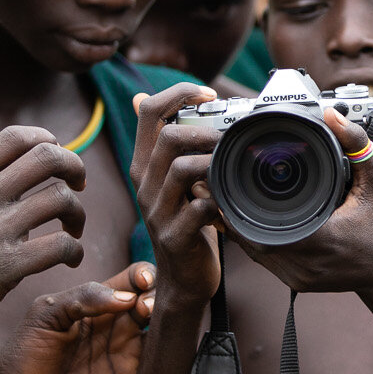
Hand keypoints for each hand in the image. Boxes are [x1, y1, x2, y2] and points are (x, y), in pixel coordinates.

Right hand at [0, 126, 87, 354]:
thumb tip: (24, 171)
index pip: (15, 137)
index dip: (47, 140)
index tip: (57, 157)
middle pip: (47, 157)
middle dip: (74, 165)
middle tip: (79, 185)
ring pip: (60, 198)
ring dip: (77, 213)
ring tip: (74, 230)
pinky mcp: (5, 267)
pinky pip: (60, 245)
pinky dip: (76, 250)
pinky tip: (72, 259)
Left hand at [0, 266, 154, 373]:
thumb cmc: (24, 356)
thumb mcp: (46, 314)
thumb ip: (83, 297)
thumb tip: (127, 298)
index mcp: (94, 304)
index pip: (129, 281)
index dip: (142, 274)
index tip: (142, 281)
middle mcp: (114, 325)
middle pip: (150, 299)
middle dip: (156, 295)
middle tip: (144, 305)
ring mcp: (124, 352)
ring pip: (159, 328)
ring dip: (164, 319)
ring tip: (149, 317)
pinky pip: (157, 361)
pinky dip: (167, 349)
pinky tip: (162, 341)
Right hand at [129, 83, 222, 305]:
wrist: (185, 280)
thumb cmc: (187, 224)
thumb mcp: (172, 181)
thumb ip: (166, 146)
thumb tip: (140, 96)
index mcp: (144, 166)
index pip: (147, 111)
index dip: (178, 92)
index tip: (209, 94)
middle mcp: (144, 185)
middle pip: (167, 136)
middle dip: (205, 130)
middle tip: (228, 140)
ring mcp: (157, 212)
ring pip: (181, 169)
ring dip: (214, 163)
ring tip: (232, 169)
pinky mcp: (174, 237)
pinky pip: (199, 208)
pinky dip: (220, 201)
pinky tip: (229, 205)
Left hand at [230, 108, 372, 300]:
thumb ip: (357, 145)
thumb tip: (333, 115)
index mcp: (322, 239)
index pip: (264, 226)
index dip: (239, 207)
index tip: (227, 183)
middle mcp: (305, 264)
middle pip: (251, 238)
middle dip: (233, 211)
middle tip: (219, 185)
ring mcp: (298, 278)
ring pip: (254, 253)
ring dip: (239, 227)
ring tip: (225, 199)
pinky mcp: (296, 284)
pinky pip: (264, 262)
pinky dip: (253, 241)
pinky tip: (244, 221)